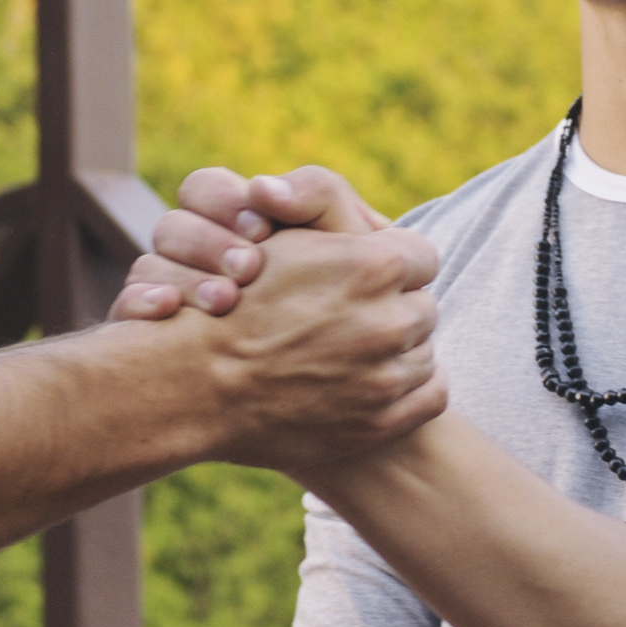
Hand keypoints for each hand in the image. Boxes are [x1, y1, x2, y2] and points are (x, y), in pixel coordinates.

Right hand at [114, 165, 391, 319]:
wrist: (327, 388)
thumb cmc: (353, 302)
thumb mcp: (348, 244)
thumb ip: (319, 197)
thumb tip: (264, 189)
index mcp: (235, 223)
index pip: (205, 190)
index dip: (227, 203)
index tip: (261, 229)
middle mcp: (196, 257)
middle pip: (171, 225)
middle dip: (207, 242)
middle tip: (247, 268)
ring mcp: (171, 298)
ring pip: (147, 263)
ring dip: (184, 276)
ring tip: (224, 301)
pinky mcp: (152, 339)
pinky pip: (128, 309)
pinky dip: (143, 302)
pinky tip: (168, 311)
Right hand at [182, 222, 447, 471]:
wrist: (194, 383)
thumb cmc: (234, 300)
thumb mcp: (280, 232)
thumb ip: (327, 204)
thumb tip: (368, 218)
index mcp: (375, 265)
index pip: (422, 255)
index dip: (392, 262)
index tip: (366, 273)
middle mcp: (388, 321)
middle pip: (423, 306)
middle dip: (395, 307)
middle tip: (354, 314)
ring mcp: (385, 377)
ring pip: (424, 352)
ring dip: (398, 350)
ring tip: (353, 349)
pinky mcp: (380, 422)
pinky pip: (431, 394)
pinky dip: (410, 388)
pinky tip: (376, 380)